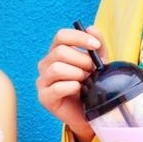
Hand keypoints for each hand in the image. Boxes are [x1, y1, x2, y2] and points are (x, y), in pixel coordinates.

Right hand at [36, 25, 106, 141]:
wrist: (89, 113)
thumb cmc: (91, 86)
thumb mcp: (99, 63)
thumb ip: (97, 45)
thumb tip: (91, 28)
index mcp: (56, 52)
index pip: (61, 36)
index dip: (79, 37)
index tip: (95, 45)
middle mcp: (46, 64)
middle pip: (60, 52)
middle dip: (81, 60)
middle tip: (92, 71)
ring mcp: (42, 81)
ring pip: (57, 68)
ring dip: (77, 74)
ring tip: (86, 82)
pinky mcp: (44, 97)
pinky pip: (57, 87)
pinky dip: (72, 87)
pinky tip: (79, 90)